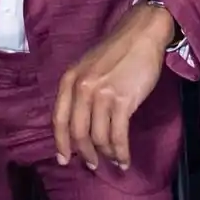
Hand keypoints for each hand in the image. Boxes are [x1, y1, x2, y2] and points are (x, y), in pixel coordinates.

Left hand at [52, 3, 173, 170]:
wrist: (140, 34)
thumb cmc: (116, 51)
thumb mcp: (87, 66)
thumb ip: (80, 90)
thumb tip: (79, 123)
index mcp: (70, 79)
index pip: (59, 119)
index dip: (61, 143)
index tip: (64, 159)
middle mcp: (82, 88)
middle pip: (78, 132)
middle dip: (85, 153)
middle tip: (92, 165)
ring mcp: (102, 95)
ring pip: (99, 137)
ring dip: (106, 154)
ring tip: (113, 161)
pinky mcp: (122, 101)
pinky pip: (118, 136)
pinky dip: (121, 152)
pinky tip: (124, 159)